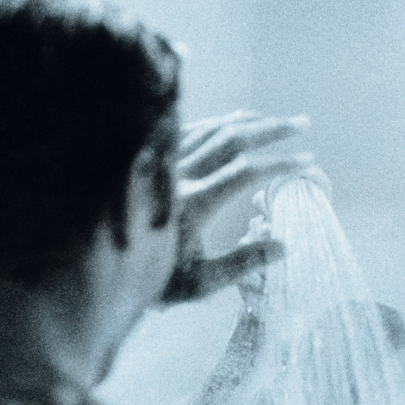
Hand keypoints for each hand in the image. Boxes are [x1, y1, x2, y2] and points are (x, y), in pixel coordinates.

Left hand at [160, 111, 311, 302]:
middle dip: (271, 128)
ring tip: (274, 121)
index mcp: (191, 205)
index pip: (245, 172)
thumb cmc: (152, 282)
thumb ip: (243, 264)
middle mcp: (176, 176)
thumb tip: (283, 246)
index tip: (307, 162)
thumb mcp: (200, 283)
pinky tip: (232, 125)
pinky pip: (187, 130)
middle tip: (302, 123)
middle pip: (231, 138)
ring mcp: (160, 164)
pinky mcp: (149, 160)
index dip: (280, 163)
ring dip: (246, 121)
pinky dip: (216, 123)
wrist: (97, 271)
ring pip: (209, 128)